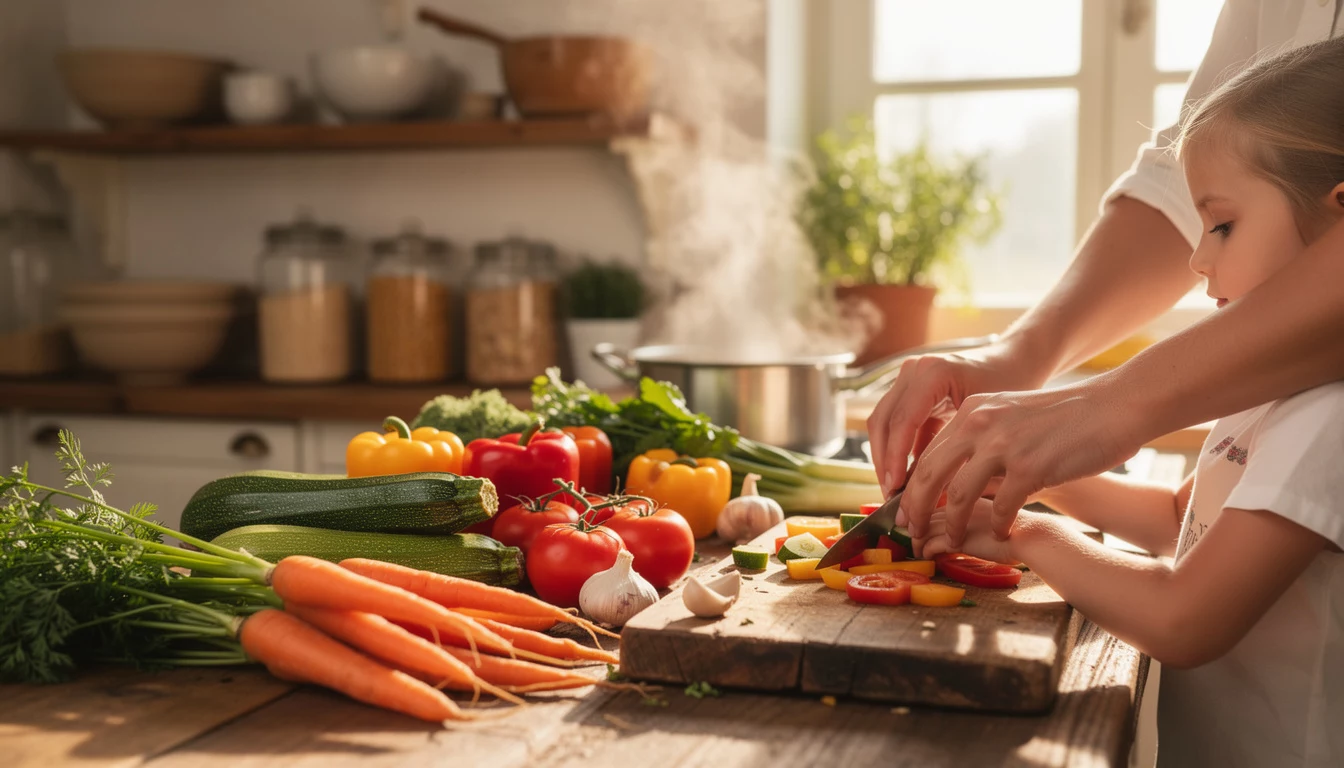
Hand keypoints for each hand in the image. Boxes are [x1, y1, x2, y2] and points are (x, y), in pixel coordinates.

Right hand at [867, 343, 1044, 498]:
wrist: (1015, 361)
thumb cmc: (1011, 388)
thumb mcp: (986, 423)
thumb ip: (957, 453)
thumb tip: (934, 497)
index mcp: (934, 372)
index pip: (902, 421)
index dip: (895, 459)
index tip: (897, 489)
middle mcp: (914, 370)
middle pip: (883, 421)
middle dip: (885, 461)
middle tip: (892, 495)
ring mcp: (908, 376)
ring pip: (882, 423)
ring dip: (885, 457)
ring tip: (895, 489)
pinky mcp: (909, 388)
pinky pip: (894, 422)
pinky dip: (896, 449)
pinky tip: (905, 475)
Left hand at [898, 378, 1141, 547]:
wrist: (1112, 407)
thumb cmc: (1062, 418)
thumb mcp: (1008, 416)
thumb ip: (978, 439)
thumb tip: (949, 475)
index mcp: (971, 411)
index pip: (926, 454)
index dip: (911, 488)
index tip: (906, 512)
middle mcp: (980, 424)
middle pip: (929, 475)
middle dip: (916, 510)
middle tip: (912, 533)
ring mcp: (1003, 445)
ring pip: (959, 495)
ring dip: (954, 525)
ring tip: (956, 541)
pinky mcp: (1030, 466)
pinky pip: (1001, 507)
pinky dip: (998, 526)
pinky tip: (1002, 534)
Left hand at [913, 498, 1016, 562]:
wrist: (1034, 537)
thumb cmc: (1020, 527)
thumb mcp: (993, 510)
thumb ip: (974, 511)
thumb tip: (960, 523)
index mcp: (971, 488)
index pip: (939, 495)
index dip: (924, 507)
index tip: (918, 520)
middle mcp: (961, 500)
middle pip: (928, 509)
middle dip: (917, 523)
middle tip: (911, 536)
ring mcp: (959, 516)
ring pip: (926, 526)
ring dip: (918, 539)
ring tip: (917, 550)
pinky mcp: (960, 536)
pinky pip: (932, 544)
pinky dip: (926, 551)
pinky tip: (927, 557)